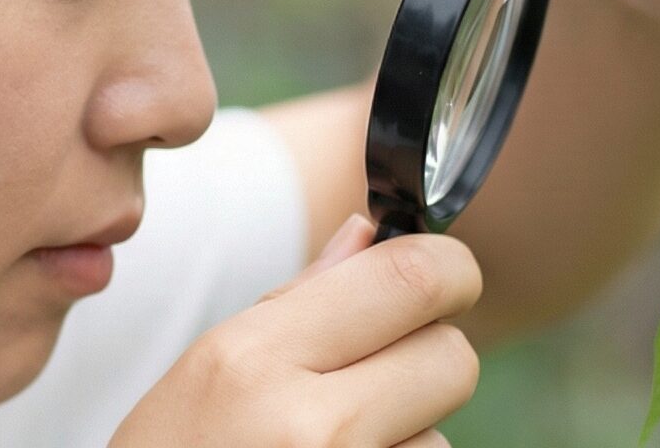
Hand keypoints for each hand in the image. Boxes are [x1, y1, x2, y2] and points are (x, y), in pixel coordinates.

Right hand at [109, 214, 479, 447]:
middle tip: (384, 367)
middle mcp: (307, 429)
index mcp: (257, 359)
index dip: (450, 268)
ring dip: (408, 433)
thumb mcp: (208, 370)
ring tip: (333, 446)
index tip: (448, 274)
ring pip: (441, 437)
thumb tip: (371, 233)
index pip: (410, 281)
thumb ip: (299, 299)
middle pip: (451, 359)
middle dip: (430, 355)